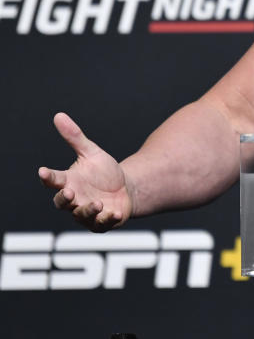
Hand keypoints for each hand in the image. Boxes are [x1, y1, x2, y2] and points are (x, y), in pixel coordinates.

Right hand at [38, 113, 132, 231]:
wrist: (127, 188)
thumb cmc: (104, 171)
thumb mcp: (92, 152)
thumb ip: (75, 137)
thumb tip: (59, 115)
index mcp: (69, 181)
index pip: (54, 180)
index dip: (47, 177)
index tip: (42, 171)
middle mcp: (75, 199)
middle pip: (62, 202)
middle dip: (64, 198)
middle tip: (70, 192)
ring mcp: (87, 212)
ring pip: (81, 215)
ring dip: (88, 210)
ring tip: (98, 203)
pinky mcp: (102, 222)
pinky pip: (102, 223)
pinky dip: (108, 219)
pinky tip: (116, 213)